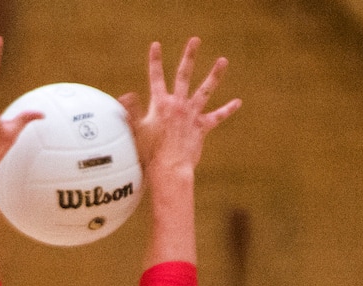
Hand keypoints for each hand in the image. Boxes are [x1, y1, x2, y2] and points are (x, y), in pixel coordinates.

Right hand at [119, 37, 240, 182]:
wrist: (169, 169)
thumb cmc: (150, 154)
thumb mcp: (137, 131)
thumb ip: (131, 112)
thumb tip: (125, 96)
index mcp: (160, 104)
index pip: (156, 77)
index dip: (155, 61)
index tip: (156, 45)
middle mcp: (178, 105)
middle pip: (184, 75)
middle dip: (189, 56)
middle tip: (195, 40)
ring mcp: (192, 115)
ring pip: (206, 90)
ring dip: (215, 75)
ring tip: (223, 61)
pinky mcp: (202, 128)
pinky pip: (217, 117)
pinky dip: (227, 110)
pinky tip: (237, 102)